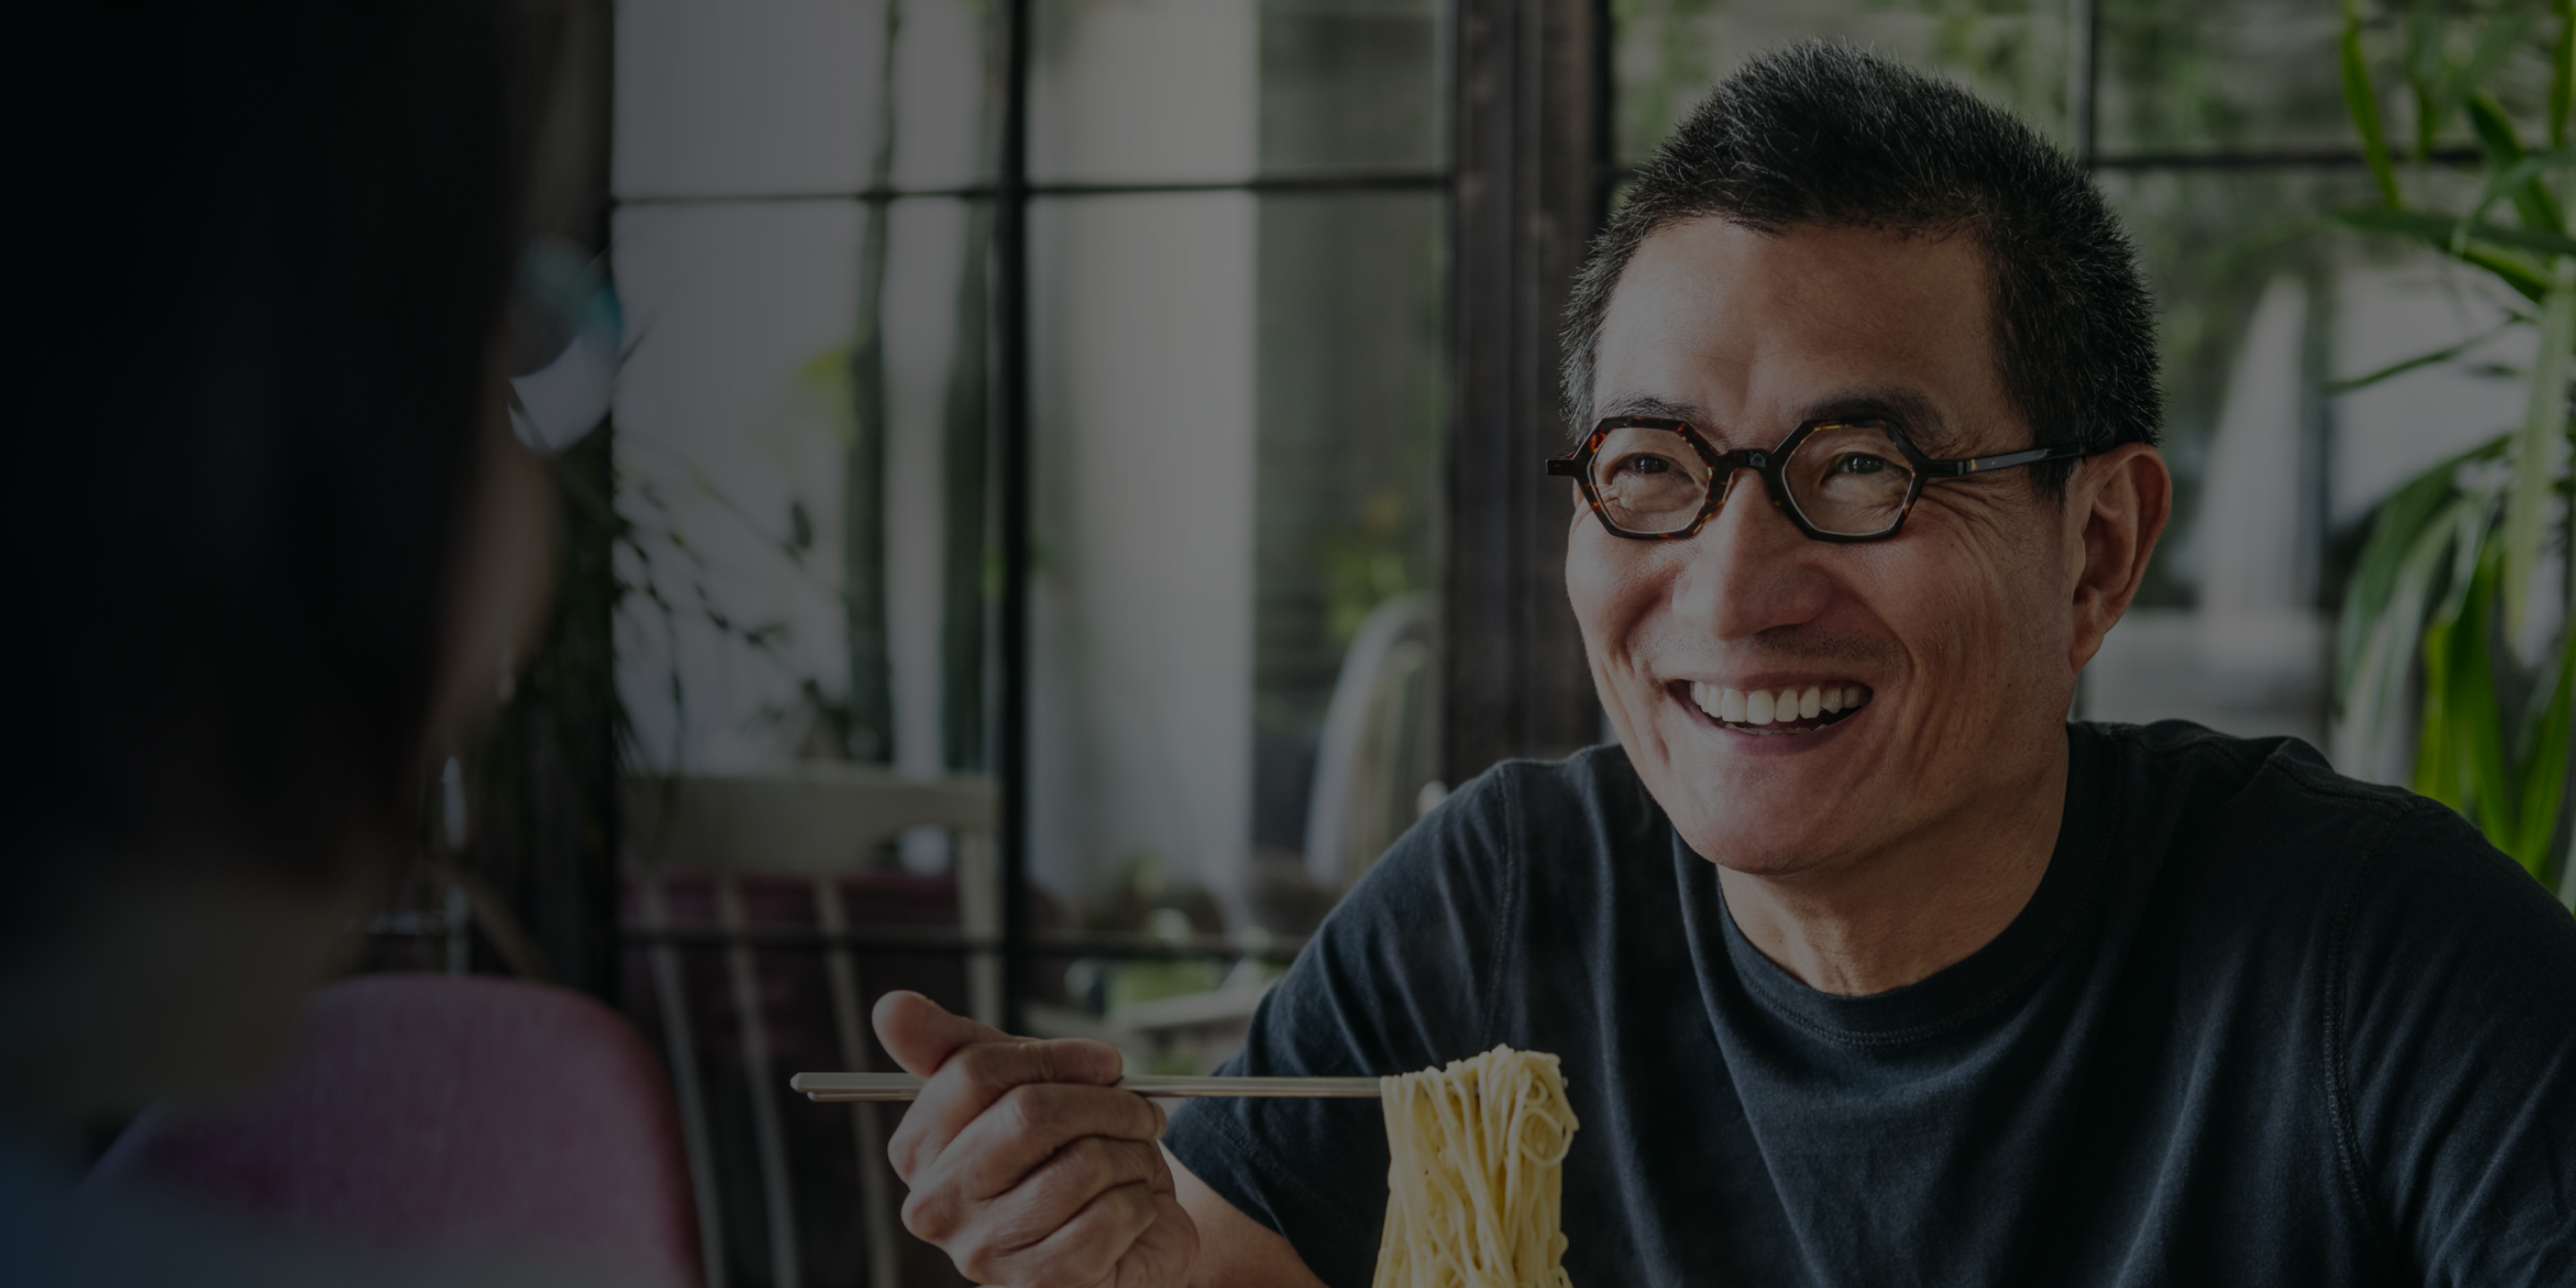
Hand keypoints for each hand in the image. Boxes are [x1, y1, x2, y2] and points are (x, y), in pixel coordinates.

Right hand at [874, 991, 1199, 1287]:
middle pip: (1029, 1114)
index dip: (1054, 1056)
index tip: (1104, 1062)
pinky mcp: (1041, 1284)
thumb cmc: (1062, 1154)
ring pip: (1083, 1163)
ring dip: (1131, 1153)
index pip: (973, 1072)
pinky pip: (1111, 1214)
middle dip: (1105, 1102)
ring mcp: (984, 1252)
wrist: (1121, 1233)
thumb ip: (955, 1047)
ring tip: (1131, 1161)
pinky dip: (1140, 1201)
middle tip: (1137, 1110)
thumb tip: (890, 1007)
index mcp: (918, 1149)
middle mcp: (936, 1206)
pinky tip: (1131, 1207)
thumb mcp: (1017, 1087)